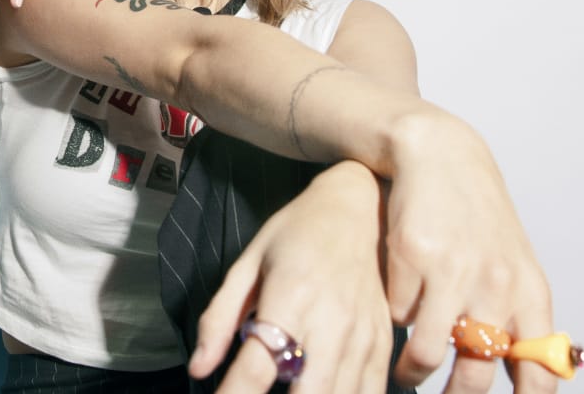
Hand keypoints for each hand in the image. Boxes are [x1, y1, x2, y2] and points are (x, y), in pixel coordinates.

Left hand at [191, 162, 393, 393]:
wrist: (358, 207)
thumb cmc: (299, 231)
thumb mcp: (248, 264)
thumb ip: (220, 318)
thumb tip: (199, 366)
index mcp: (291, 297)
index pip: (256, 368)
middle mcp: (331, 322)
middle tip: (251, 393)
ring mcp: (362, 337)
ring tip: (289, 388)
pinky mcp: (383, 345)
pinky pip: (370, 393)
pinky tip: (322, 391)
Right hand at [384, 112, 555, 393]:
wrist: (440, 156)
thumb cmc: (478, 221)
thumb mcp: (514, 268)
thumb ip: (520, 323)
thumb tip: (528, 385)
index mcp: (530, 294)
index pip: (538, 376)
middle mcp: (497, 286)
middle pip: (475, 378)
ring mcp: (453, 272)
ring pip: (427, 354)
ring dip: (410, 371)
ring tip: (405, 370)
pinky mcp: (411, 257)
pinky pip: (397, 313)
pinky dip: (395, 313)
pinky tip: (399, 294)